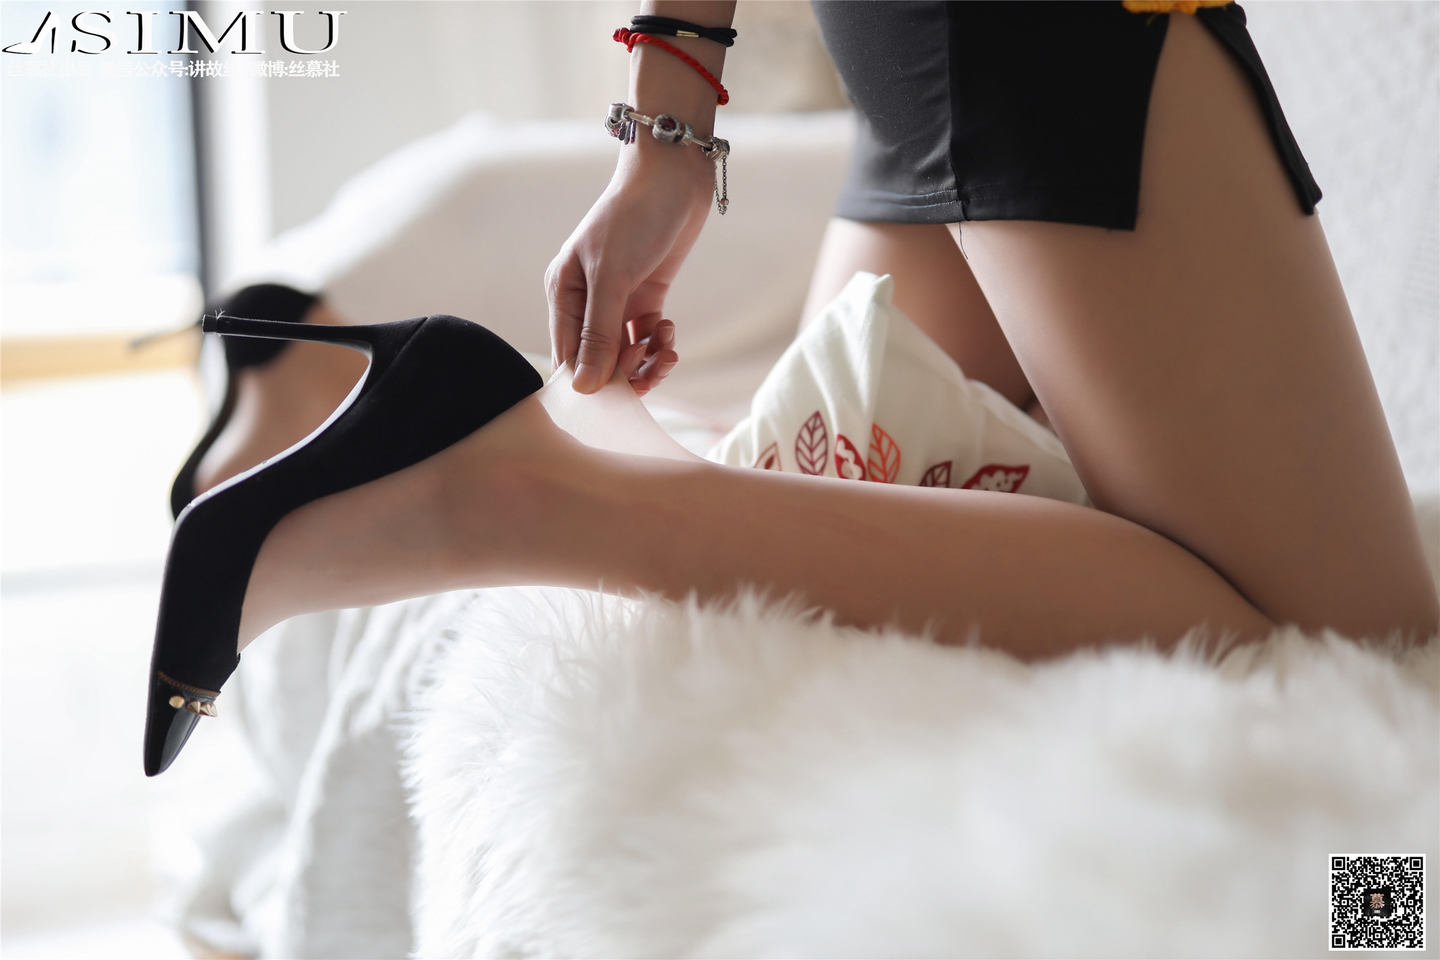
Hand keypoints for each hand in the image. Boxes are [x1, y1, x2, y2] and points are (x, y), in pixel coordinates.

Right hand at [546, 147, 711, 393]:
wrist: (673, 177)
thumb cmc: (633, 218)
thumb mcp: (611, 277)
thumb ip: (598, 334)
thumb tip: (584, 387)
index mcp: (562, 294)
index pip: (566, 357)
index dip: (590, 382)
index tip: (617, 394)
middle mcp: (586, 301)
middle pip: (598, 361)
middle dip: (625, 371)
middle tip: (647, 358)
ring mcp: (617, 300)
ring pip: (626, 354)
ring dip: (647, 362)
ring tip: (665, 351)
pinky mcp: (647, 297)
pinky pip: (647, 338)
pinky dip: (659, 345)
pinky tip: (668, 333)